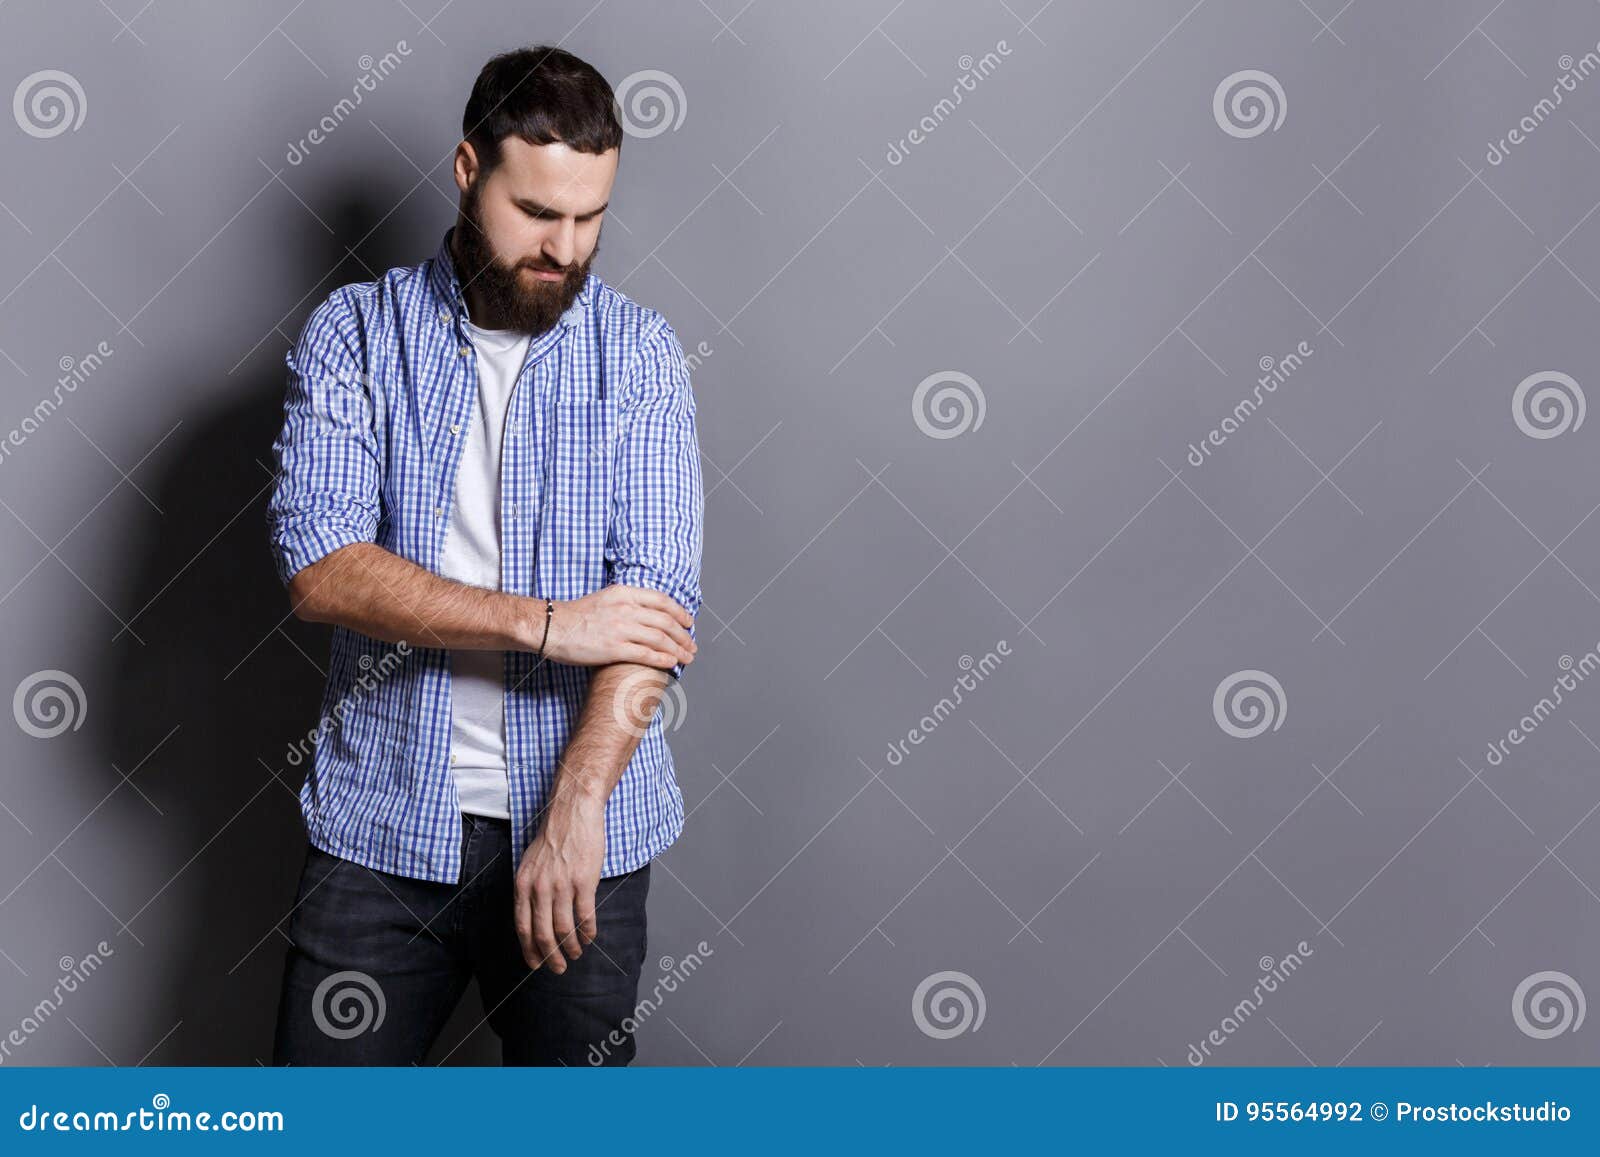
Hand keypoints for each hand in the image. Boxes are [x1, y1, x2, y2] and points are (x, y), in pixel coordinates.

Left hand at [514, 791, 606, 972]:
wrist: (572, 812)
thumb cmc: (553, 837)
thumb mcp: (529, 864)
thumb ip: (529, 890)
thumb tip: (533, 919)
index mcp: (523, 885)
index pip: (522, 928)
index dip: (529, 950)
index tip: (536, 964)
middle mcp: (539, 888)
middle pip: (543, 934)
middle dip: (551, 957)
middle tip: (558, 968)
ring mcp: (562, 886)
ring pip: (565, 929)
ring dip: (571, 947)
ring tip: (576, 954)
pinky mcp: (583, 882)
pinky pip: (585, 917)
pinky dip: (588, 932)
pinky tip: (589, 938)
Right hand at [538, 584, 696, 668]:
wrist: (551, 626)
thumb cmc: (576, 616)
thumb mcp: (606, 599)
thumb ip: (628, 603)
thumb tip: (650, 615)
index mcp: (625, 593)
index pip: (662, 601)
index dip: (680, 612)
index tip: (688, 622)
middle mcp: (626, 608)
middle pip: (666, 621)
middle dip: (683, 635)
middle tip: (691, 645)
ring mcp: (620, 628)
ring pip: (660, 638)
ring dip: (678, 649)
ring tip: (687, 657)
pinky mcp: (613, 648)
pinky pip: (646, 654)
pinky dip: (663, 659)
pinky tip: (671, 663)